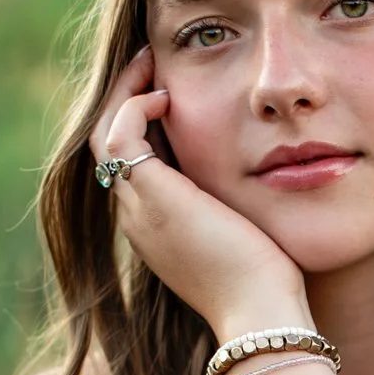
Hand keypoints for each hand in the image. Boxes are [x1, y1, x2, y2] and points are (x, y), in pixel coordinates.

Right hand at [88, 45, 310, 335]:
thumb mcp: (247, 232)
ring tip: (150, 63)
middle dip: (126, 100)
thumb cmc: (268, 282)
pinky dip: (134, 106)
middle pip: (111, 145)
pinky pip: (120, 135)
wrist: (259, 311)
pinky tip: (167, 95)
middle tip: (150, 65)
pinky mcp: (151, 195)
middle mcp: (139, 217)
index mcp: (159, 227)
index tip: (168, 92)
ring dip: (124, 93)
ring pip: (105, 135)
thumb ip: (236, 204)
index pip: (135, 163)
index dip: (145, 123)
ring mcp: (139, 208)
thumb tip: (262, 174)